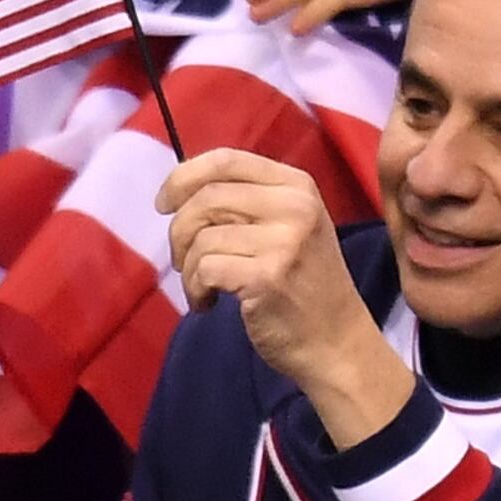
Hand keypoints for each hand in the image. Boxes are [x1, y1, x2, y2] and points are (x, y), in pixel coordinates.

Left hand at [155, 149, 410, 444]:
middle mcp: (296, 206)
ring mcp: (285, 240)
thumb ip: (246, 202)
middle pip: (205, 198)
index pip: (226, 159)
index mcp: (298, 186)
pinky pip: (203, 269)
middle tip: (183, 261)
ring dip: (187, 269)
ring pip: (200, 238)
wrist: (336, 341)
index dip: (182, 177)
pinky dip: (194, 289)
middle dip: (179, 232)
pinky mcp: (267, 276)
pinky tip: (208, 303)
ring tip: (204, 288)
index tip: (163, 205)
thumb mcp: (288, 227)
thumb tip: (179, 191)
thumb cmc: (303, 284)